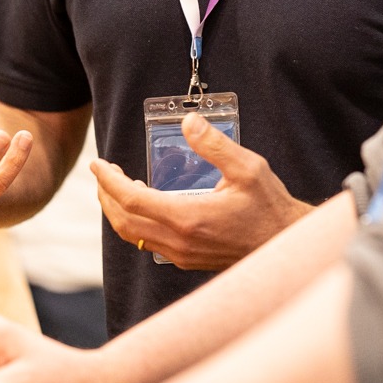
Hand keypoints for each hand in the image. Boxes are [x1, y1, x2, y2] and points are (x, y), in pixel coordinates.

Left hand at [94, 112, 309, 270]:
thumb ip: (215, 145)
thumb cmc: (269, 207)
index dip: (108, 181)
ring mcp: (181, 254)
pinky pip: (148, 243)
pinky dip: (134, 223)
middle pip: (124, 220)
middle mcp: (179, 241)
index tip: (98, 163)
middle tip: (102, 172)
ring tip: (117, 186)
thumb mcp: (248, 168)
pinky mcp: (186, 260)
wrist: (284, 246)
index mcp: (188, 218)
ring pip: (133, 236)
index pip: (131, 200)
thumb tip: (188, 122)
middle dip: (106, 195)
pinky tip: (144, 205)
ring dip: (117, 210)